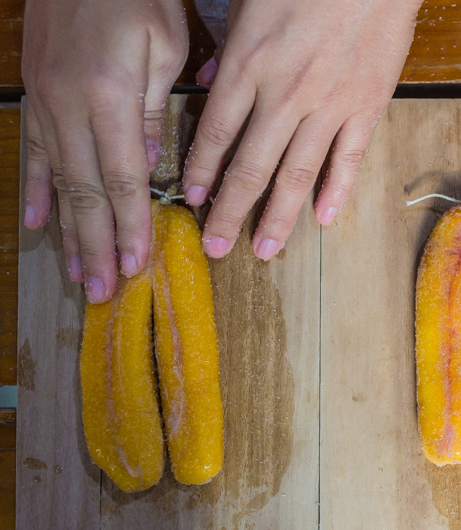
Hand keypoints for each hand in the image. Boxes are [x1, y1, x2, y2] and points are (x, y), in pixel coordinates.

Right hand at [22, 0, 188, 302]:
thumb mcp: (163, 46)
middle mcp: (69, 106)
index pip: (123, 180)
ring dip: (69, 232)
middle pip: (87, 193)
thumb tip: (149, 167)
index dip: (130, 226)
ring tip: (79, 274)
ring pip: (59, 181)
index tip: (138, 265)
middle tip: (106, 291)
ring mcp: (45, 101)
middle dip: (98, 245)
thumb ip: (152, 110)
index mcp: (110, 98)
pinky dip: (39, 191)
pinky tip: (39, 223)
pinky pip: (35, 152)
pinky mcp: (34, 93)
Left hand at [182, 0, 421, 261]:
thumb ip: (227, 46)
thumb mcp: (251, 2)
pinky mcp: (367, 106)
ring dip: (278, 216)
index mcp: (249, 63)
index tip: (194, 203)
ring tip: (264, 249)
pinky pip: (349, 159)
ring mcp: (330, 105)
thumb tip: (207, 79)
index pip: (217, 132)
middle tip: (217, 248)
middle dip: (231, 212)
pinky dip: (336, 191)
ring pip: (298, 174)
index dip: (203, 172)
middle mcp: (285, 94)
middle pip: (252, 165)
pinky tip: (323, 219)